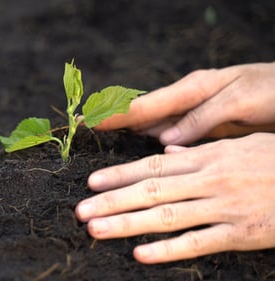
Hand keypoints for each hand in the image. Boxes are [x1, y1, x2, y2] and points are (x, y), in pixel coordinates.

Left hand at [75, 133, 274, 263]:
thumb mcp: (239, 146)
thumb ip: (201, 151)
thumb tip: (169, 153)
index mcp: (205, 159)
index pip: (152, 167)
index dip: (119, 175)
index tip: (91, 182)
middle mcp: (207, 181)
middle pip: (149, 191)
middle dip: (111, 201)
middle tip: (80, 210)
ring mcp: (221, 208)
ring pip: (166, 216)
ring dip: (127, 224)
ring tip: (96, 229)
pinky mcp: (239, 233)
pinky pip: (198, 243)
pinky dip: (168, 249)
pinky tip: (141, 254)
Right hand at [95, 62, 274, 144]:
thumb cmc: (273, 91)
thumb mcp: (241, 101)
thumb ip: (202, 119)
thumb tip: (164, 141)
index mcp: (192, 90)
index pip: (143, 104)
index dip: (113, 114)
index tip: (86, 119)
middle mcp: (186, 101)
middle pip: (140, 112)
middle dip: (110, 118)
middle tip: (82, 125)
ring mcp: (192, 112)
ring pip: (151, 122)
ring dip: (125, 128)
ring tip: (98, 133)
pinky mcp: (200, 124)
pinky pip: (167, 131)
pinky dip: (147, 135)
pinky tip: (136, 140)